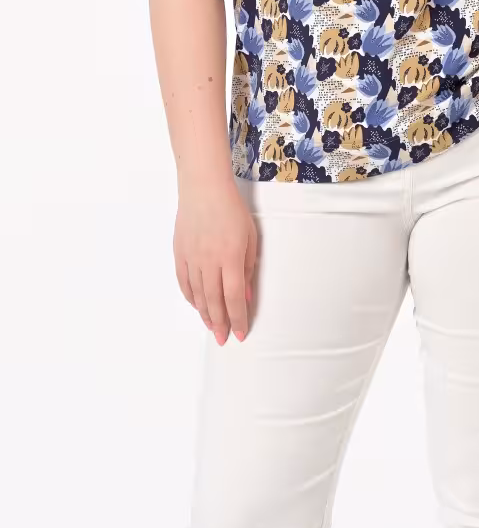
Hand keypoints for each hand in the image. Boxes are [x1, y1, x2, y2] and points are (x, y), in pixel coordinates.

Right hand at [173, 179, 257, 344]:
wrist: (204, 188)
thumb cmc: (232, 209)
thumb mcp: (250, 237)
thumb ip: (248, 268)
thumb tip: (245, 296)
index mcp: (230, 257)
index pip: (234, 297)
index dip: (238, 318)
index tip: (240, 333)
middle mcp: (209, 262)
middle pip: (214, 301)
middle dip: (220, 323)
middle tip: (223, 338)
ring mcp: (191, 258)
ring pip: (197, 295)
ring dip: (205, 314)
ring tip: (212, 326)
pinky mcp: (180, 253)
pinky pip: (184, 282)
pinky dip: (190, 297)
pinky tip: (196, 305)